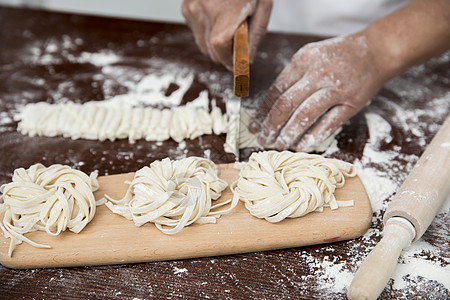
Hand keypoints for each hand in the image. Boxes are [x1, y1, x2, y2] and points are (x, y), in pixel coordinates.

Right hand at [181, 0, 272, 69]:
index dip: (230, 61)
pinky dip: (208, 33)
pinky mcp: (186, 8)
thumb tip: (247, 59)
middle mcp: (204, 11)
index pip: (220, 49)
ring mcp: (192, 9)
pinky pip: (197, 33)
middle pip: (212, 52)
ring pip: (203, 46)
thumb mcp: (262, 5)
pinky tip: (218, 18)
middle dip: (227, 55)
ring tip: (229, 28)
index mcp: (226, 11)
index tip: (239, 66)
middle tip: (240, 46)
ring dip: (217, 45)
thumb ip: (255, 34)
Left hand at [249, 33, 389, 151]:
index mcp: (303, 60)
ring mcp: (335, 89)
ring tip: (279, 145)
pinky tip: (302, 146)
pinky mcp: (351, 103)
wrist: (377, 50)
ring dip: (289, 133)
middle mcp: (317, 73)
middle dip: (271, 125)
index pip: (277, 89)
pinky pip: (328, 124)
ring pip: (305, 115)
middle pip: (286, 104)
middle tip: (263, 139)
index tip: (255, 124)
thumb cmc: (339, 55)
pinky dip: (313, 137)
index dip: (263, 110)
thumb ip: (293, 77)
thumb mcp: (311, 56)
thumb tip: (270, 106)